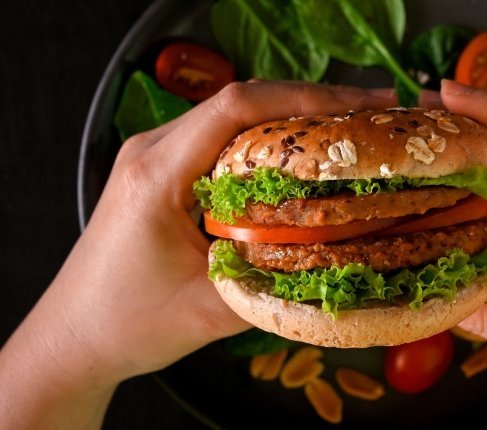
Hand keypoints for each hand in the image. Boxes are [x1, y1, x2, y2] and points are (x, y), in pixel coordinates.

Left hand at [0, 82, 395, 428]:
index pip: (236, 109)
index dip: (306, 99)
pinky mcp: (165, 170)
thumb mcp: (212, 311)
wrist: (76, 335)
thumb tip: (347, 259)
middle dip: (313, 102)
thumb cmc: (130, 324)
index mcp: (157, 174)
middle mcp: (152, 150)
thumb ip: (278, 283)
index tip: (360, 107)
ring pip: (234, 116)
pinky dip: (272, 140)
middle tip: (374, 114)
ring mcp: (156, 155)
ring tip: (351, 128)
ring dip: (294, 118)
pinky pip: (225, 138)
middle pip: (241, 102)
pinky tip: (307, 155)